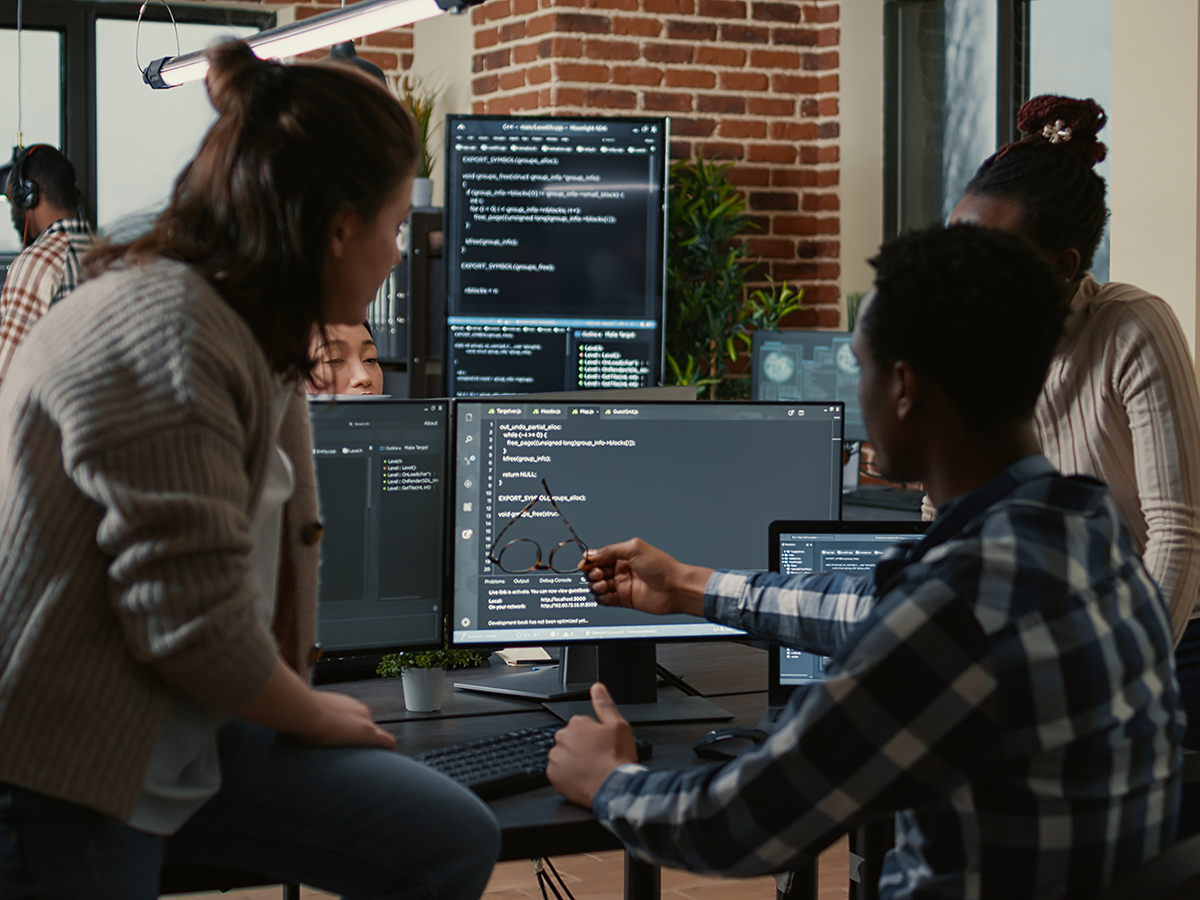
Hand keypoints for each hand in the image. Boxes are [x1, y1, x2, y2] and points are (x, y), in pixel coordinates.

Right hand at [235, 658, 395, 749]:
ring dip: (371, 745)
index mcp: (344, 704)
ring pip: (374, 734)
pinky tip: (388, 754)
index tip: (344, 738)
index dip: (350, 729)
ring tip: (367, 758)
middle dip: (361, 737)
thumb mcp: (300, 706)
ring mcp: (364, 721)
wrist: (305, 712)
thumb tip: (283, 707)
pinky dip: (387, 747)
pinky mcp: (368, 733)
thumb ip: (300, 708)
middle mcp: (358, 709)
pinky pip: (385, 741)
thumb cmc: (299, 709)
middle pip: (366, 725)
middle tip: (353, 751)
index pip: (353, 717)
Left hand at [546, 683, 637, 806]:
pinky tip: (582, 777)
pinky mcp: (553, 776)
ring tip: (590, 768)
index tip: (600, 745)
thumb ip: (604, 704)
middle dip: (580, 747)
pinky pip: (557, 772)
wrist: (614, 787)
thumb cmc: (617, 758)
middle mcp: (562, 738)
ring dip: (572, 760)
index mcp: (577, 724)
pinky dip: (567, 775)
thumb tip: (597, 687)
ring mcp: (556, 758)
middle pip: (569, 739)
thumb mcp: (618, 725)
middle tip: (596, 757)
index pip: (580, 725)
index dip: (592, 736)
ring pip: (562, 755)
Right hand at [579, 538, 711, 617]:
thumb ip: (610, 550)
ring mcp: (622, 586)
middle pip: (595, 572)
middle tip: (598, 574)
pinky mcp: (624, 600)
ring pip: (598, 587)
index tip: (585, 563)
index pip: (599, 557)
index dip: (590, 560)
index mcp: (623, 556)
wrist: (675, 588)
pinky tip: (606, 595)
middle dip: (592, 573)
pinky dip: (601, 598)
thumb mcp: (634, 548)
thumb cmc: (662, 566)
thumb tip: (592, 554)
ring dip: (596, 586)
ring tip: (603, 584)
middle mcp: (621, 571)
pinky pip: (605, 600)